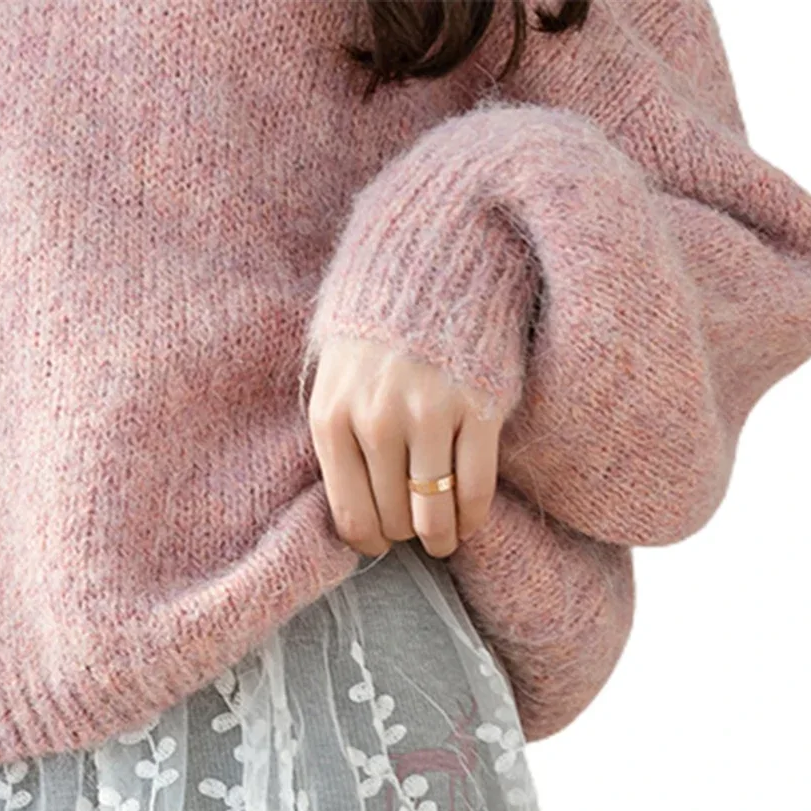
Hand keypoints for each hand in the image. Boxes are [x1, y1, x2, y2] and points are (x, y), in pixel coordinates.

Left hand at [306, 333, 502, 559]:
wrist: (431, 267)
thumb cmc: (377, 335)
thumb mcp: (335, 383)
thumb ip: (340, 442)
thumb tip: (356, 516)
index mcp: (333, 419)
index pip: (350, 515)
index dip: (368, 542)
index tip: (379, 544)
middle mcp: (377, 421)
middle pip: (393, 518)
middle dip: (405, 535)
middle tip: (414, 530)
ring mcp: (429, 414)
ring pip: (433, 512)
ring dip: (440, 537)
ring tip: (443, 538)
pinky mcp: (478, 408)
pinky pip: (475, 487)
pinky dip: (473, 516)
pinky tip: (469, 519)